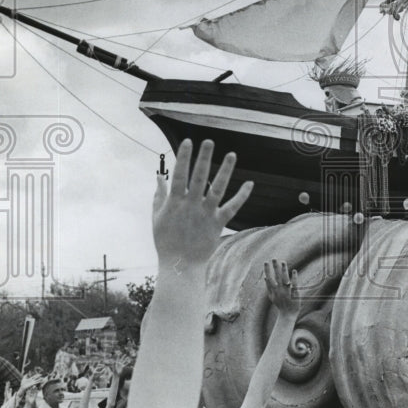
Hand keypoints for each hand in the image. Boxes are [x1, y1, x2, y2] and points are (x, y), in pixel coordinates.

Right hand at [152, 139, 252, 268]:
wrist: (179, 266)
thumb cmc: (166, 241)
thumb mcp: (157, 217)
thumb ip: (159, 195)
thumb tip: (159, 176)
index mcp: (175, 202)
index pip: (179, 175)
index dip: (184, 158)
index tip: (188, 142)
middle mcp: (191, 206)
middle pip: (199, 178)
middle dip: (204, 158)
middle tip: (209, 141)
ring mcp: (206, 214)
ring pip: (218, 189)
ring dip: (225, 171)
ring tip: (232, 154)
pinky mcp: (218, 224)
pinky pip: (232, 208)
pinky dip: (242, 196)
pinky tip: (250, 183)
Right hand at [263, 259, 300, 317]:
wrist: (287, 315)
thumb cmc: (280, 304)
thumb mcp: (272, 296)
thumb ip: (269, 287)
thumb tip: (265, 278)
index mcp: (273, 290)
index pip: (269, 278)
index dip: (267, 270)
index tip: (266, 262)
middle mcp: (279, 290)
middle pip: (276, 277)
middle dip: (275, 267)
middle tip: (273, 258)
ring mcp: (287, 291)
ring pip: (284, 279)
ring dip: (284, 270)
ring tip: (283, 262)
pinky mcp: (294, 293)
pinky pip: (294, 284)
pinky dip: (294, 277)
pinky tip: (294, 271)